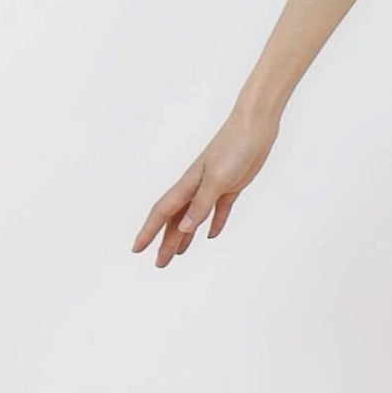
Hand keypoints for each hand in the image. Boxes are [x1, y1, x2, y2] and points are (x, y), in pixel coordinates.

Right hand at [131, 100, 282, 268]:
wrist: (254, 128)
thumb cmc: (233, 148)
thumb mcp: (217, 179)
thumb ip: (200, 204)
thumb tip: (183, 228)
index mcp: (188, 185)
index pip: (162, 213)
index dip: (148, 232)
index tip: (136, 249)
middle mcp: (196, 188)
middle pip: (176, 221)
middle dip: (165, 242)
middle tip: (159, 264)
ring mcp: (213, 187)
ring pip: (193, 218)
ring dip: (184, 236)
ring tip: (178, 253)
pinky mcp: (231, 186)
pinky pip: (218, 211)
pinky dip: (214, 223)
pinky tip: (211, 235)